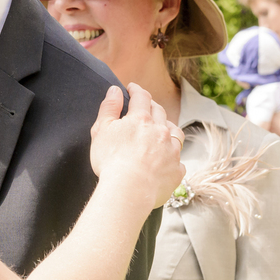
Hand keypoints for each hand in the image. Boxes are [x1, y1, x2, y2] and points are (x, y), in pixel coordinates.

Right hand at [90, 84, 184, 208]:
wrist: (129, 190)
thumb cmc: (111, 160)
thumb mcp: (101, 130)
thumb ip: (109, 107)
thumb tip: (115, 90)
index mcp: (142, 119)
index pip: (141, 97)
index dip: (136, 90)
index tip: (132, 88)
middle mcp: (161, 131)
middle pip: (160, 112)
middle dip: (152, 106)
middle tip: (144, 106)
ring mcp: (172, 151)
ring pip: (175, 132)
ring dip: (168, 128)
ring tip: (161, 130)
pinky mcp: (177, 171)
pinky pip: (178, 159)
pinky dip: (172, 156)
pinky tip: (165, 159)